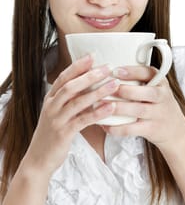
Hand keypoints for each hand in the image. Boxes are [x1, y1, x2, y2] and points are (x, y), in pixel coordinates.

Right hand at [23, 54, 118, 175]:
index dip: (78, 66)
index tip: (92, 55)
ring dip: (98, 91)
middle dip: (90, 75)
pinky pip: (83, 120)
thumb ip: (70, 99)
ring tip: (114, 84)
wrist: (39, 159)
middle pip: (71, 86)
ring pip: (78, 102)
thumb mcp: (58, 112)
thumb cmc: (53, 133)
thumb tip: (89, 84)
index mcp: (50, 98)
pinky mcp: (63, 133)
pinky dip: (98, 113)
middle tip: (107, 67)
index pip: (64, 77)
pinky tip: (111, 107)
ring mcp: (56, 120)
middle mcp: (51, 106)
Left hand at [103, 66, 184, 151]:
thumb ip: (138, 78)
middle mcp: (162, 96)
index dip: (132, 71)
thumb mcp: (155, 87)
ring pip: (139, 110)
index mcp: (160, 82)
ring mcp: (158, 113)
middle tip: (107, 88)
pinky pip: (133, 129)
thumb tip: (106, 69)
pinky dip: (118, 128)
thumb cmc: (157, 102)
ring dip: (120, 108)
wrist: (175, 130)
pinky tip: (105, 125)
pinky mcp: (152, 130)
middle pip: (147, 92)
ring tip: (102, 105)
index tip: (116, 70)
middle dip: (126, 90)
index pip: (149, 73)